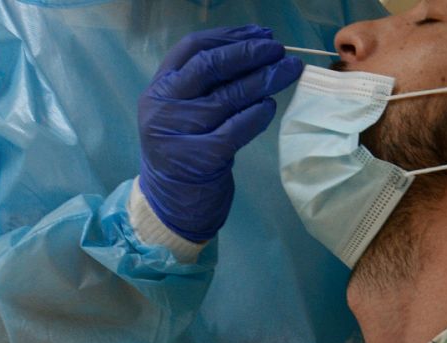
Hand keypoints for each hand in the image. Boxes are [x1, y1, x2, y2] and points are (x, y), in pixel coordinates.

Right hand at [138, 25, 302, 241]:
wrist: (171, 204)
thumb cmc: (185, 151)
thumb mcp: (183, 113)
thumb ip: (206, 84)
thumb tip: (257, 47)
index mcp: (157, 91)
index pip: (191, 49)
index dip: (229, 37)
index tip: (260, 34)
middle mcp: (162, 109)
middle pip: (209, 67)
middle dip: (249, 53)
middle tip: (279, 50)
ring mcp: (179, 134)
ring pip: (227, 96)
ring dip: (263, 80)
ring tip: (289, 70)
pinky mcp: (200, 158)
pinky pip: (237, 128)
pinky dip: (257, 114)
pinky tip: (269, 107)